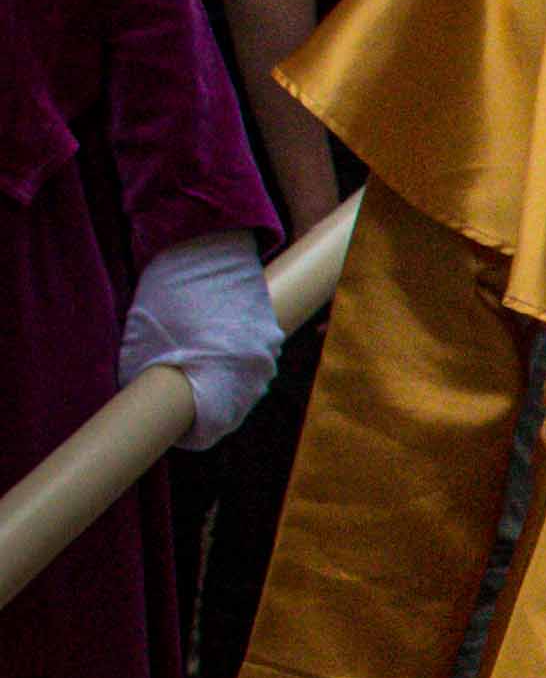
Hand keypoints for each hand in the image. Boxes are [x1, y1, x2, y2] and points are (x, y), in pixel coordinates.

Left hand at [114, 229, 282, 450]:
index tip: (168, 425)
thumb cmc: (169, 295)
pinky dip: (236, 366)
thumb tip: (144, 404)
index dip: (184, 433)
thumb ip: (146, 383)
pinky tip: (214, 349)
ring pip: (244, 391)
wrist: (206, 244)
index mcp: (222, 381)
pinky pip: (254, 367)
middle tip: (178, 398)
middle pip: (229, 414)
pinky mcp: (272, 334)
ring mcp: (267, 353)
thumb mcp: (141, 345)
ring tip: (196, 371)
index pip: (207, 432)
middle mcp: (253, 373)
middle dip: (204, 411)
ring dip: (223, 389)